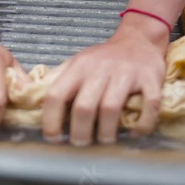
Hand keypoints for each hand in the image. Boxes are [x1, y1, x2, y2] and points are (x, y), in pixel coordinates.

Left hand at [42, 15, 169, 145]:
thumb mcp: (77, 62)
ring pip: (110, 108)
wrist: (139, 39)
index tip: (54, 138)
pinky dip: (142, 124)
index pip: (56, 95)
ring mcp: (126, 74)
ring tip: (105, 141)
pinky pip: (148, 106)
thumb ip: (58, 80)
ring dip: (106, 132)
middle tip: (81, 144)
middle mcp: (100, 69)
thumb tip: (34, 100)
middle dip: (79, 132)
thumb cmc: (103, 58)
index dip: (51, 121)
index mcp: (78, 67)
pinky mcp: (151, 78)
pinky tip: (135, 133)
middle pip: (83, 107)